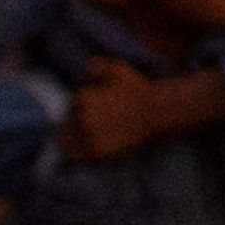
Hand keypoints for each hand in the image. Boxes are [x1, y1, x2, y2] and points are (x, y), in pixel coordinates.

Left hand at [66, 62, 202, 163]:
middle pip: (66, 126)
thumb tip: (82, 72)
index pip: (70, 108)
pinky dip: (76, 156)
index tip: (90, 116)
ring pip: (66, 143)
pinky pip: (75, 158)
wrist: (159, 113)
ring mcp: (88, 137)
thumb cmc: (139, 90)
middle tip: (92, 129)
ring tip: (85, 143)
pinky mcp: (96, 154)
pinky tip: (86, 154)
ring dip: (71, 142)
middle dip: (74, 127)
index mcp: (82, 98)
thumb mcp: (117, 69)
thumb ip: (95, 66)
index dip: (79, 112)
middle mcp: (82, 118)